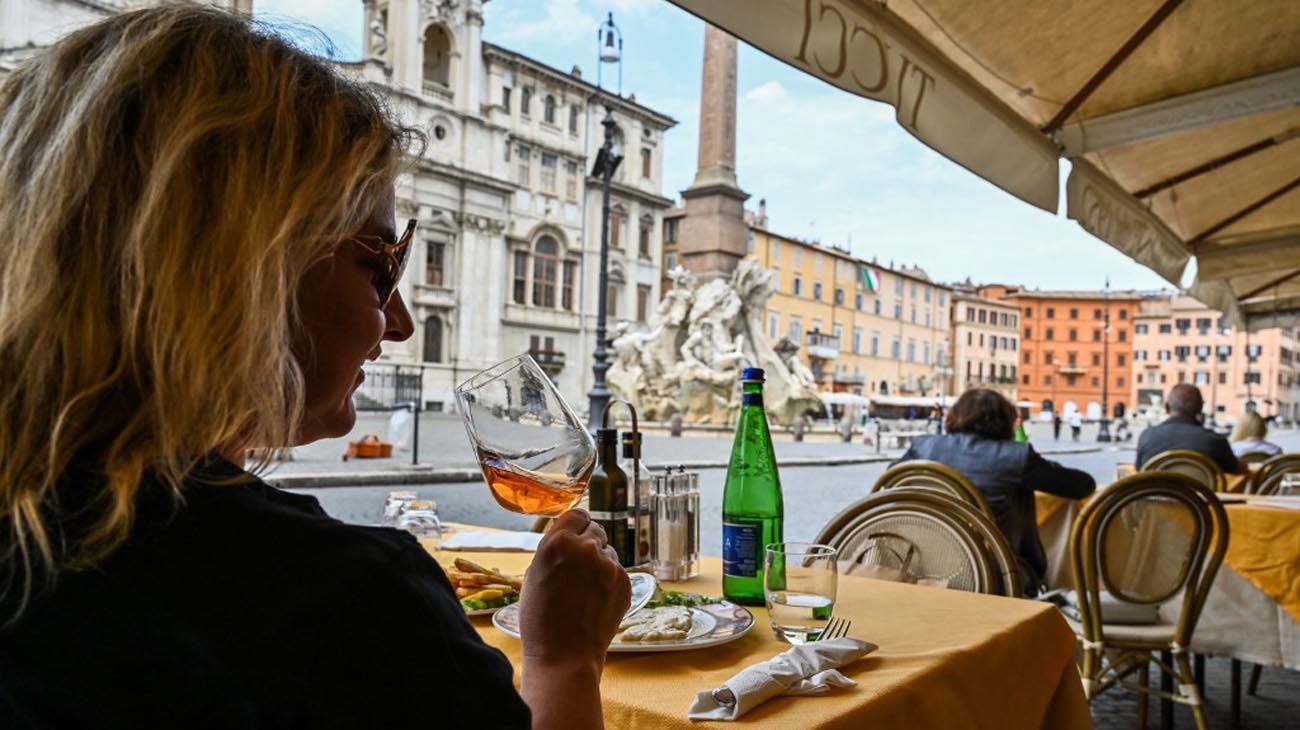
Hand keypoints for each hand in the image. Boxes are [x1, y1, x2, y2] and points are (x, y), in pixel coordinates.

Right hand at [519, 509, 630, 670]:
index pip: (577, 514)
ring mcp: (609, 565)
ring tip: (584, 590)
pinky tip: (596, 600)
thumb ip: (553, 550)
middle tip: (578, 565)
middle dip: (587, 542)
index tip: (574, 534)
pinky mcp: (625, 582)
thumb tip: (568, 537)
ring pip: (607, 551)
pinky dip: (609, 580)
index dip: (575, 525)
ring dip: (599, 562)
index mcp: (557, 543)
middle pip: (595, 529)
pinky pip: (617, 570)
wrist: (564, 656)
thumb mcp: (534, 575)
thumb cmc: (541, 619)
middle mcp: (586, 548)